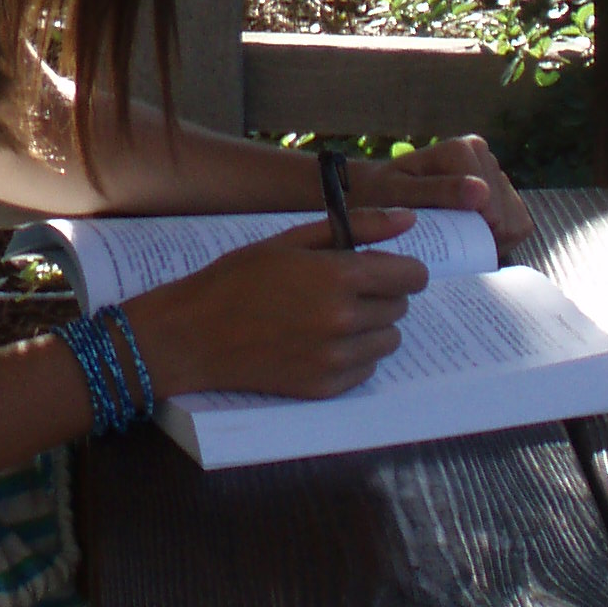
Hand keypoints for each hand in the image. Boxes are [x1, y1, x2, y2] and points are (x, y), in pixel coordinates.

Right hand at [123, 214, 426, 400]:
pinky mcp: (326, 387)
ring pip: (388, 340)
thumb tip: (409, 219)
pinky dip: (353, 354)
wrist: (195, 333)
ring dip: (371, 326)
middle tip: (341, 290)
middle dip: (381, 294)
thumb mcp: (291, 241)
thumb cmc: (239, 278)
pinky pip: (367, 368)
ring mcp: (336, 358)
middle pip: (400, 307)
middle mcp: (345, 320)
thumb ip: (356, 227)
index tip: (381, 268)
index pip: (412, 276)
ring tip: (330, 317)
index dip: (401, 269)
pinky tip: (319, 342)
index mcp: (338, 277)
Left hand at [355, 136, 529, 251]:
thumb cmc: (383, 194)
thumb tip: (481, 192)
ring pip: (515, 223)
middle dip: (477, 235)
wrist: (378, 195)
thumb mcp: (398, 193)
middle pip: (503, 215)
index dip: (469, 227)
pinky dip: (499, 241)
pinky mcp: (506, 195)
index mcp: (463, 149)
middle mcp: (485, 155)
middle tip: (444, 236)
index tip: (440, 234)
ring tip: (455, 236)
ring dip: (488, 239)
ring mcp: (497, 174)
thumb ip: (436, 191)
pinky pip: (519, 227)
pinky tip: (471, 236)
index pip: (488, 202)